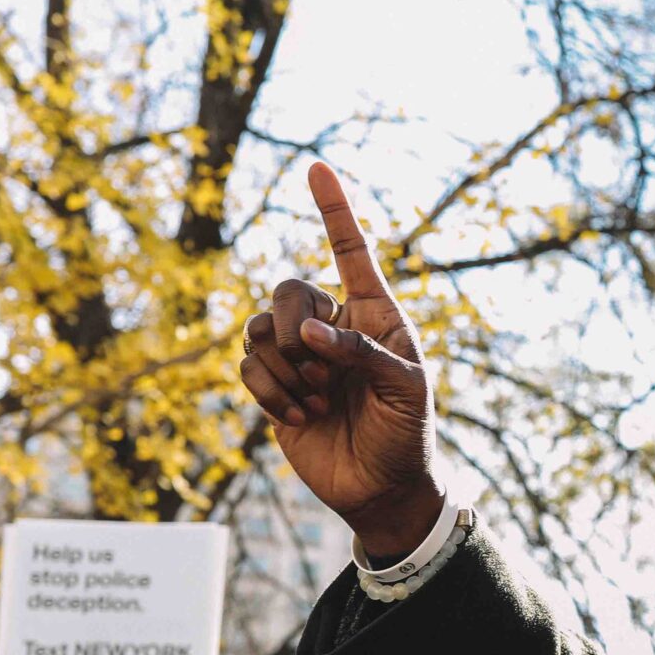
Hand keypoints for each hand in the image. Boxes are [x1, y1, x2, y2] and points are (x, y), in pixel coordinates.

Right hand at [239, 162, 443, 557]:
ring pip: (260, 328)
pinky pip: (248, 366)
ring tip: (320, 402)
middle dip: (297, 328)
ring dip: (287, 369)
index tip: (318, 167)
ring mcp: (299, 355)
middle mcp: (333, 325)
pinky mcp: (273, 385)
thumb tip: (309, 333)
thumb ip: (363, 353)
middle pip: (289, 289)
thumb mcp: (405, 389)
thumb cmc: (406, 432)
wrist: (381, 486)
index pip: (351, 251)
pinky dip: (270, 393)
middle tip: (324, 370)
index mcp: (376, 314)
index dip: (334, 211)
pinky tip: (300, 417)